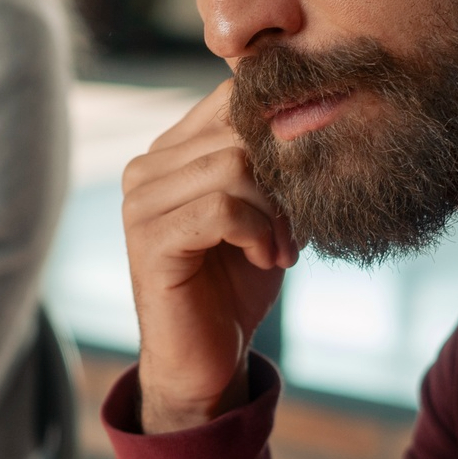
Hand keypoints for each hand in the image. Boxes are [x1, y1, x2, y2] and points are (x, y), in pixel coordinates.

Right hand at [121, 80, 295, 432]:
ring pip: (232, 166)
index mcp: (169, 151)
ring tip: (281, 250)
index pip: (231, 99)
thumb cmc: (237, 282)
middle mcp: (146, 168)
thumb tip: (317, 111)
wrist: (207, 359)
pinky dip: (257, 233)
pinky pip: (221, 209)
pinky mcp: (149, 240)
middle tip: (297, 229)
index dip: (283, 129)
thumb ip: (270, 162)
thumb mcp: (263, 210)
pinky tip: (266, 260)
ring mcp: (141, 203)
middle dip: (283, 179)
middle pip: (238, 132)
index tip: (307, 179)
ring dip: (274, 212)